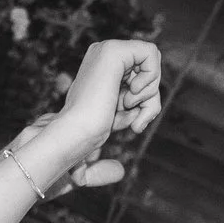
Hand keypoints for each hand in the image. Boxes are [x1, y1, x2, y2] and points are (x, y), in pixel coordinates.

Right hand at [30, 39, 164, 188]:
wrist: (70, 140)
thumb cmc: (76, 149)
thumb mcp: (96, 151)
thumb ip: (105, 161)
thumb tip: (119, 172)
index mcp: (99, 74)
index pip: (140, 80)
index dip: (143, 104)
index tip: (129, 121)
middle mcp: (101, 57)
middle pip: (150, 71)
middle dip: (150, 100)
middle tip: (133, 118)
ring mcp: (105, 51)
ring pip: (153, 63)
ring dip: (149, 95)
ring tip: (127, 108)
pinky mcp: (113, 51)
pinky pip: (151, 54)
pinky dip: (151, 79)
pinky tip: (130, 95)